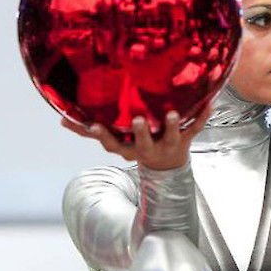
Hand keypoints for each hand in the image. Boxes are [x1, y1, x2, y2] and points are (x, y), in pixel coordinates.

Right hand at [61, 103, 212, 170]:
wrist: (168, 167)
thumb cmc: (136, 146)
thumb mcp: (114, 142)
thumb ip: (88, 131)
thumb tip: (61, 119)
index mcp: (128, 149)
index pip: (112, 144)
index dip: (103, 136)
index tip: (95, 125)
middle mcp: (147, 149)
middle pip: (142, 143)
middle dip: (139, 133)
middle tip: (138, 120)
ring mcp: (167, 145)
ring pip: (171, 137)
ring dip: (172, 125)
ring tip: (173, 113)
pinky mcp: (185, 140)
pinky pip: (194, 128)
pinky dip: (202, 117)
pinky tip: (209, 103)